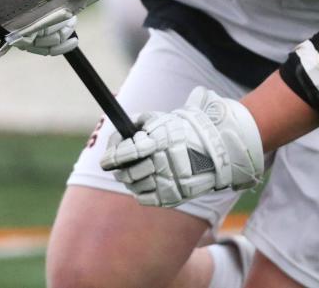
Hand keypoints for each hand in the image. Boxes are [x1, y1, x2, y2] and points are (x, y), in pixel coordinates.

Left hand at [100, 88, 263, 207]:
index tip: (105, 161)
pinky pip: (146, 199)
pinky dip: (142, 192)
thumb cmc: (182, 132)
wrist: (214, 152)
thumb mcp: (161, 119)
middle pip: (127, 174)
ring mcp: (168, 183)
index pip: (126, 153)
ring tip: (136, 172)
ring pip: (134, 188)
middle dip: (120, 169)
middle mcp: (162, 164)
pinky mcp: (172, 197)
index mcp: (157, 142)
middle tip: (118, 166)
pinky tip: (147, 181)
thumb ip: (138, 123)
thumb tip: (119, 133)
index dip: (111, 157)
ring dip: (131, 180)